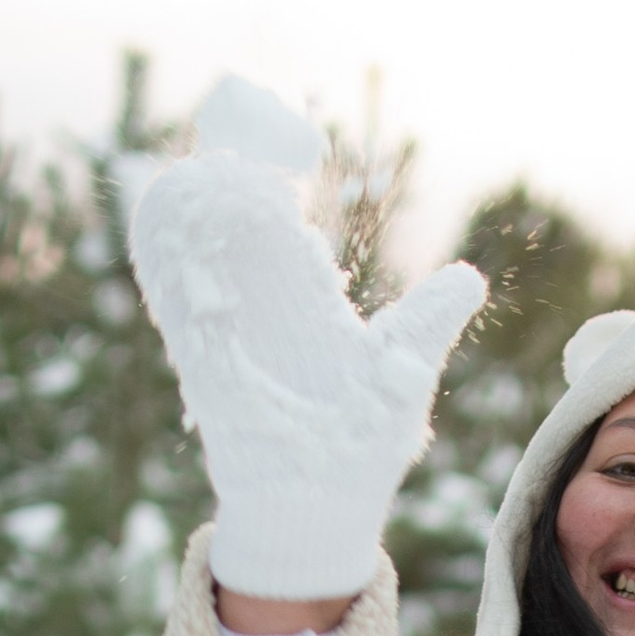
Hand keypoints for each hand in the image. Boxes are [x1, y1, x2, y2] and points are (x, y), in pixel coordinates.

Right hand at [127, 78, 485, 597]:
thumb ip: (429, 319)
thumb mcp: (402, 370)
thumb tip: (469, 278)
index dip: (273, 178)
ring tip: (216, 160)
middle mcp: (260, 312)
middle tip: (245, 125)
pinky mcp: (201, 357)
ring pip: (195, 248)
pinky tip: (172, 201)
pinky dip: (165, 246)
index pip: (277, 225)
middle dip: (232, 172)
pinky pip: (173, 293)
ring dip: (198, 199)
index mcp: (305, 306)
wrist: (319, 511)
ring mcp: (226, 332)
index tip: (288, 141)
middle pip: (230, 224)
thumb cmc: (362, 448)